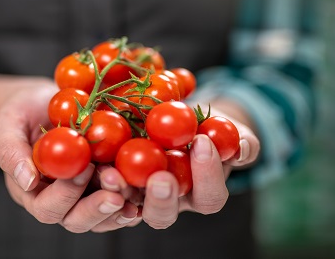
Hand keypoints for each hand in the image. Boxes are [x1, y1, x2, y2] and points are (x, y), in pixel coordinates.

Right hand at [0, 83, 137, 232]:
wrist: (45, 101)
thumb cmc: (20, 113)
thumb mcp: (7, 124)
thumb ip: (10, 151)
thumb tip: (27, 180)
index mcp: (33, 192)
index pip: (47, 208)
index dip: (65, 195)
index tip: (84, 169)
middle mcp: (60, 199)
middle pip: (77, 220)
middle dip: (97, 208)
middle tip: (116, 193)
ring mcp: (85, 194)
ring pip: (103, 216)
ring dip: (120, 207)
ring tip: (134, 191)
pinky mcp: (105, 183)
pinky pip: (121, 198)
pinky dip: (135, 195)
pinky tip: (147, 186)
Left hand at [97, 112, 259, 229]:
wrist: (181, 119)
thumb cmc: (212, 129)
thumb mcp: (232, 131)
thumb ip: (242, 142)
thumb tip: (242, 147)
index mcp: (201, 194)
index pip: (209, 197)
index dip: (208, 175)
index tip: (203, 142)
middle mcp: (168, 202)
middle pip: (163, 216)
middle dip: (162, 198)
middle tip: (161, 176)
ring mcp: (138, 194)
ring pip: (127, 207)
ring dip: (119, 192)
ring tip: (112, 172)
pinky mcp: (115, 179)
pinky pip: (103, 186)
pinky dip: (96, 177)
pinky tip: (91, 161)